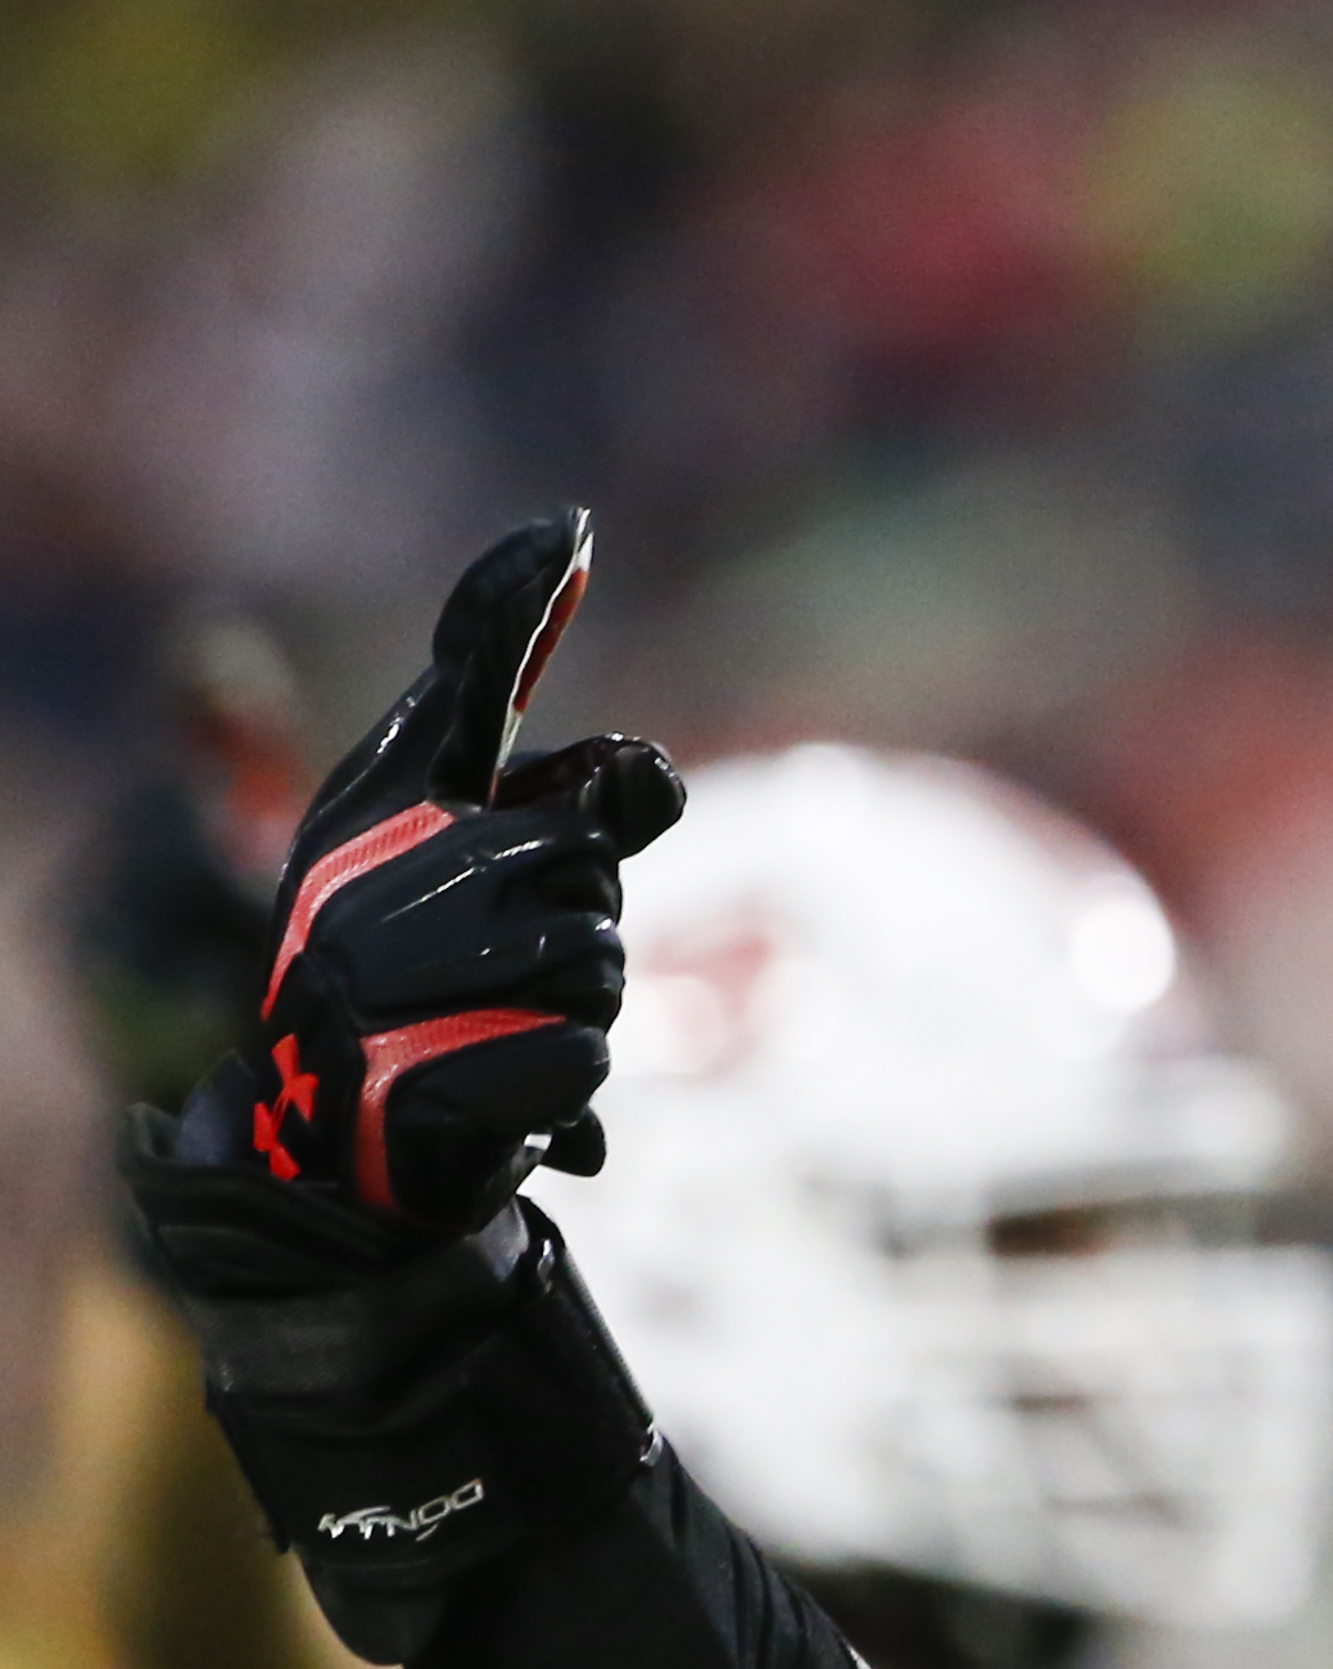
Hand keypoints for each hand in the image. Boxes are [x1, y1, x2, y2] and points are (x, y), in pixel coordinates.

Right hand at [215, 512, 683, 1230]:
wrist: (344, 1139)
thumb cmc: (438, 979)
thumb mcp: (492, 876)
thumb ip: (582, 811)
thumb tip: (651, 771)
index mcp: (380, 804)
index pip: (463, 684)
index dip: (513, 601)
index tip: (572, 529)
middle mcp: (370, 871)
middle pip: (590, 850)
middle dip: (586, 910)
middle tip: (506, 961)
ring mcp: (392, 971)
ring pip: (600, 954)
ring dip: (582, 997)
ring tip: (497, 1020)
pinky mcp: (436, 1066)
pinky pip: (587, 1050)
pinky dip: (565, 1076)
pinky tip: (501, 1083)